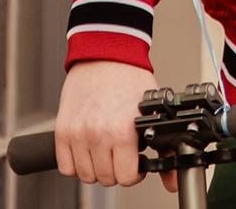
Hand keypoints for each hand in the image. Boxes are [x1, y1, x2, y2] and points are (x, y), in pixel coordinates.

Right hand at [55, 60, 163, 188]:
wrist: (105, 55)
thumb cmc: (129, 79)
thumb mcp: (152, 113)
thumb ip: (164, 149)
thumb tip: (172, 181)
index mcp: (122, 130)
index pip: (126, 177)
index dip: (134, 173)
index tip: (135, 163)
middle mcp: (97, 133)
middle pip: (106, 178)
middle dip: (116, 170)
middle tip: (121, 154)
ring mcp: (77, 133)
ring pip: (86, 175)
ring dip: (96, 168)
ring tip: (105, 151)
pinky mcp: (62, 130)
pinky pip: (66, 167)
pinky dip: (76, 165)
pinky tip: (88, 152)